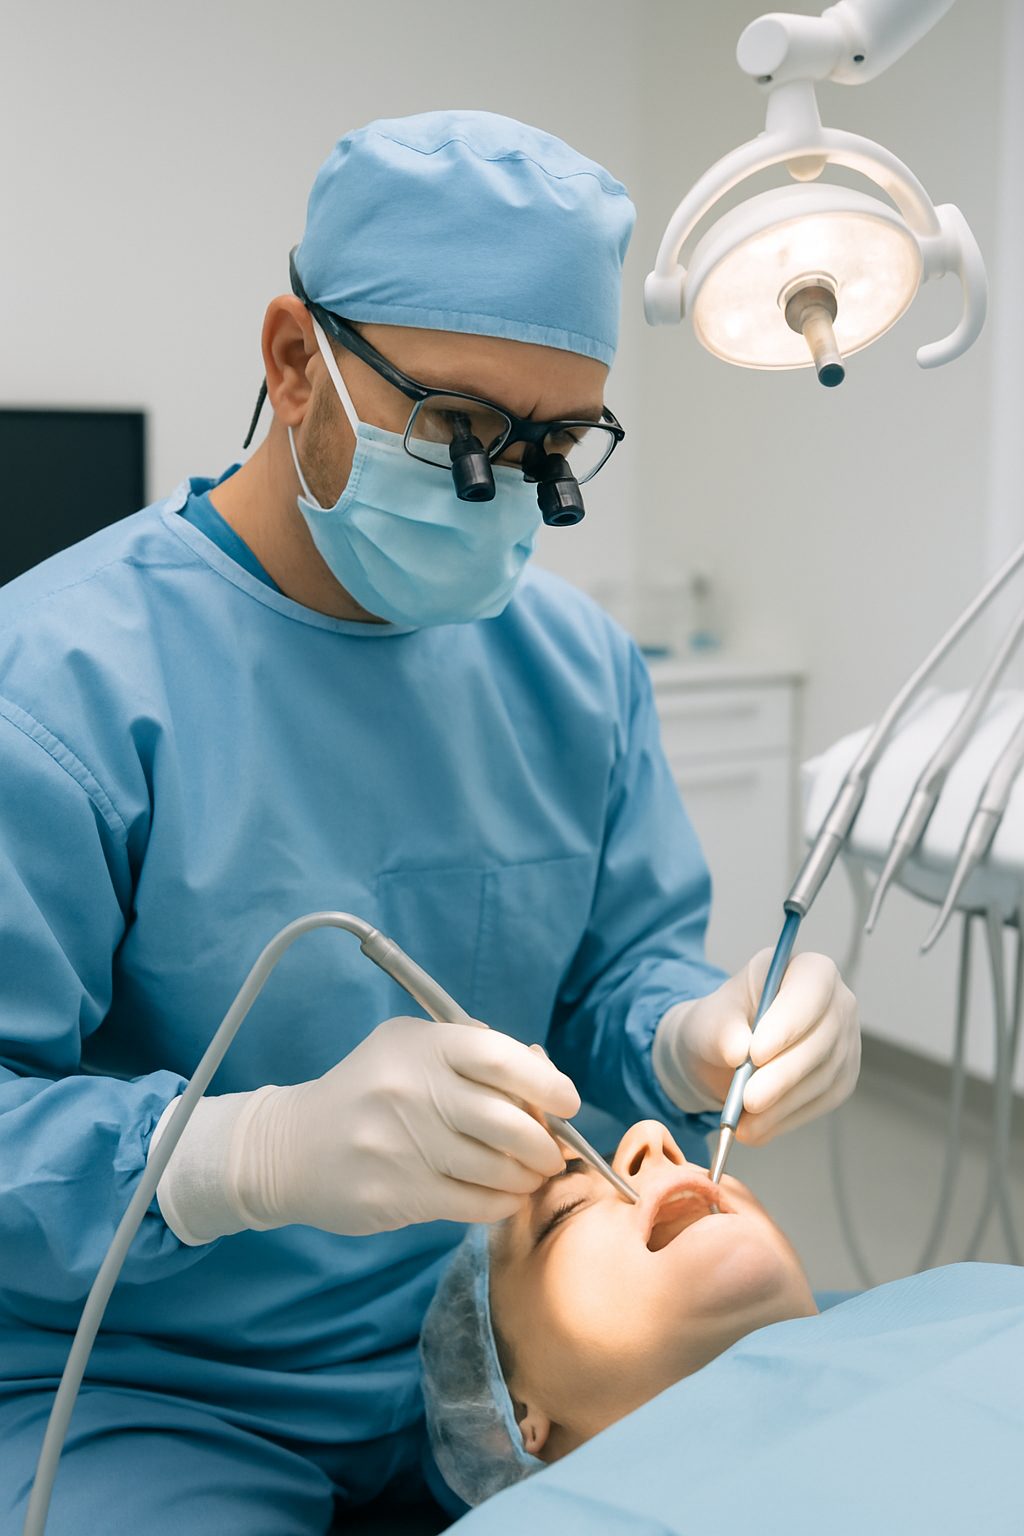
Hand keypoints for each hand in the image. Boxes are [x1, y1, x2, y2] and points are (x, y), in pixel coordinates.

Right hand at [226, 1015, 579, 1233]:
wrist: (291, 1148)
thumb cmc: (368, 1092)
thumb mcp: (409, 1049)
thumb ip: (471, 1052)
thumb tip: (543, 1073)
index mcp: (420, 1047)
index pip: (498, 1057)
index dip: (545, 1083)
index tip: (567, 1102)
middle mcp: (410, 1091)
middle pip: (508, 1122)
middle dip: (545, 1143)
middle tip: (553, 1151)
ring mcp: (401, 1146)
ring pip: (497, 1169)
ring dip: (528, 1177)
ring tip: (530, 1175)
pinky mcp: (396, 1195)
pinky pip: (474, 1204)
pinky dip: (502, 1203)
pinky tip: (503, 1196)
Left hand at [653, 950, 859, 1144]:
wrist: (727, 1052)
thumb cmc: (722, 1022)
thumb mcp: (710, 1018)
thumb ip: (722, 1029)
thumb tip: (737, 1049)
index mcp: (807, 969)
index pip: (812, 987)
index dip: (788, 1021)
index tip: (756, 1053)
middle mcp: (838, 1002)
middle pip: (822, 1038)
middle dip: (782, 1074)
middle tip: (748, 1099)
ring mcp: (845, 1042)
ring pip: (823, 1076)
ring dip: (781, 1104)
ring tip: (742, 1122)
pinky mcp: (841, 1078)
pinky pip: (821, 1102)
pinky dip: (786, 1118)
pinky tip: (756, 1128)